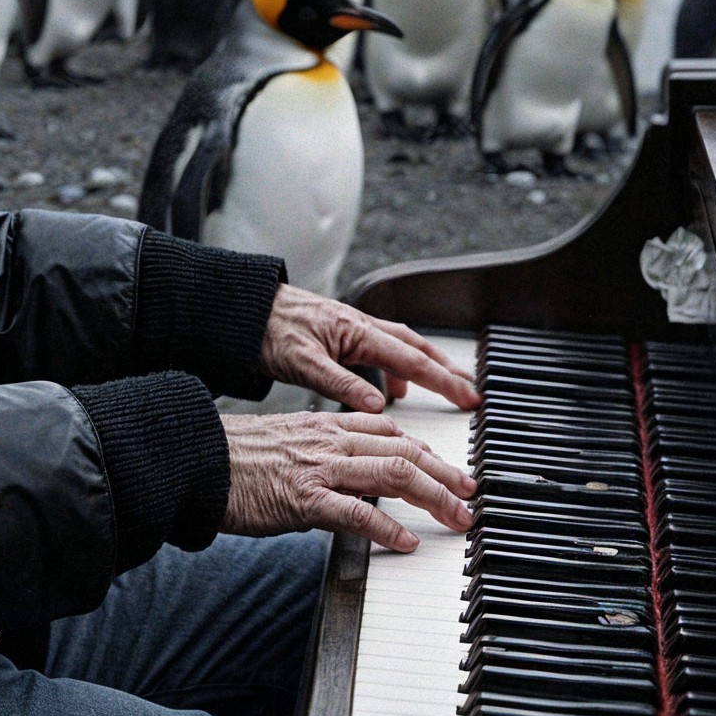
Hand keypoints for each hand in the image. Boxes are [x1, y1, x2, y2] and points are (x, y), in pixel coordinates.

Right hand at [222, 410, 476, 552]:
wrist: (193, 460)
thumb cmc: (231, 458)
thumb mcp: (283, 442)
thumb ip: (316, 452)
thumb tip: (341, 475)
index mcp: (324, 424)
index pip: (389, 429)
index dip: (424, 449)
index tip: (445, 467)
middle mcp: (329, 440)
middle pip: (405, 448)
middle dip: (445, 472)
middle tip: (470, 493)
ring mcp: (319, 468)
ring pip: (395, 473)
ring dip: (434, 496)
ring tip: (457, 516)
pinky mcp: (305, 499)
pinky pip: (359, 512)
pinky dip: (389, 528)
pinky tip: (407, 543)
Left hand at [258, 283, 479, 413]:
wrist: (244, 309)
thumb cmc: (269, 331)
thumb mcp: (303, 363)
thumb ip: (341, 385)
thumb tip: (379, 406)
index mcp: (358, 333)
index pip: (412, 361)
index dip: (443, 381)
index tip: (468, 397)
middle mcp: (361, 327)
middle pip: (416, 349)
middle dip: (446, 371)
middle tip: (471, 392)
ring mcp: (353, 329)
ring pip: (401, 347)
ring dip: (425, 367)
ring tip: (442, 388)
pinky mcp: (341, 335)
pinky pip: (381, 351)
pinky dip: (396, 369)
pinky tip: (391, 390)